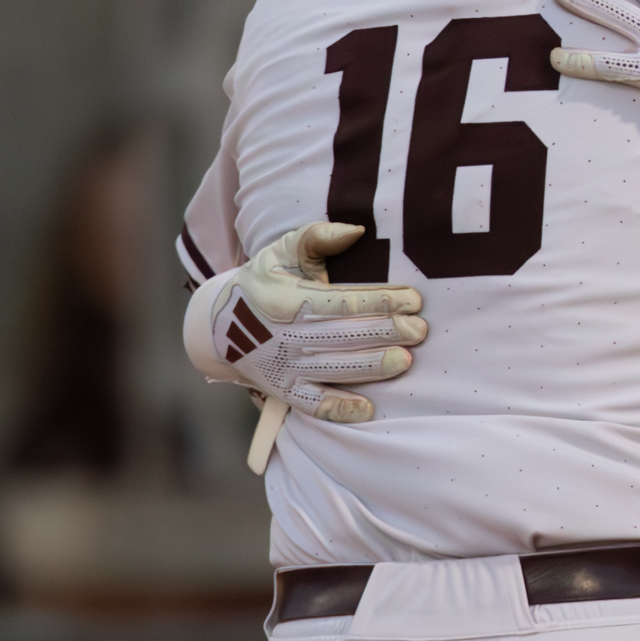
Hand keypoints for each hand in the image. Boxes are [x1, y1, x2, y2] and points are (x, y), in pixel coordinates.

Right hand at [182, 222, 425, 423]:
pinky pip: (313, 404)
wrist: (219, 326)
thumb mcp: (281, 253)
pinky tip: (368, 409)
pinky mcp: (285, 390)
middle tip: (420, 331)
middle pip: (344, 335)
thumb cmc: (263, 283)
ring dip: (371, 367)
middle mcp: (287, 336)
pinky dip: (339, 409)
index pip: (342, 302)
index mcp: (289, 300)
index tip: (414, 299)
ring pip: (335, 369)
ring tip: (404, 362)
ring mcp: (286, 366)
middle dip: (386, 333)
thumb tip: (357, 231)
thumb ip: (317, 237)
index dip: (380, 301)